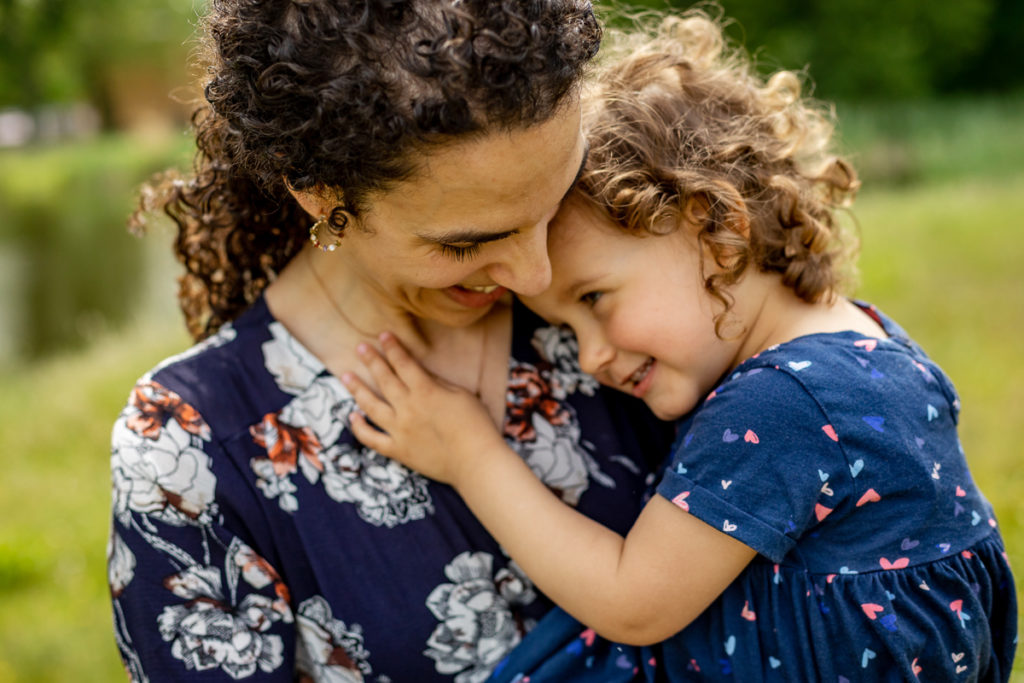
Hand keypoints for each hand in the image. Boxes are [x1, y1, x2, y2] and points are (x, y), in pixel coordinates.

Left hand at [342, 333, 508, 486]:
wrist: (476, 462)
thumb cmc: (476, 426)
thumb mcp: (462, 395)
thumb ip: (438, 383)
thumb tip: (421, 374)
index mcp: (426, 392)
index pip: (404, 364)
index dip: (393, 348)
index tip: (383, 335)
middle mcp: (408, 408)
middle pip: (384, 379)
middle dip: (371, 360)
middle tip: (360, 347)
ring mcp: (400, 430)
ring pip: (371, 406)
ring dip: (357, 389)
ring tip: (346, 376)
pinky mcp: (398, 451)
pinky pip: (372, 439)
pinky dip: (359, 428)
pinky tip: (352, 416)